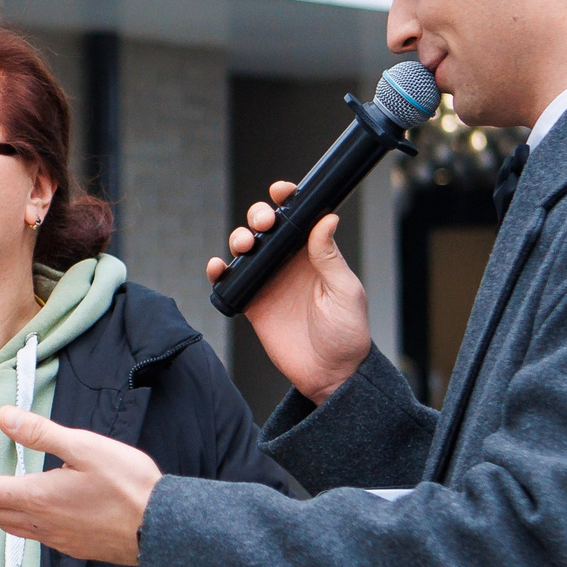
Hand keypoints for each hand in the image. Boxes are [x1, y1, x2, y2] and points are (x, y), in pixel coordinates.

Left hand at [0, 407, 158, 565]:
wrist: (162, 531)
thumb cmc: (129, 487)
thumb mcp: (85, 448)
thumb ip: (42, 433)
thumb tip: (4, 417)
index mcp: (38, 498)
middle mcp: (42, 524)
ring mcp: (59, 540)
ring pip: (12, 528)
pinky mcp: (75, 548)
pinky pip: (34, 538)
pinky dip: (18, 525)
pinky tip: (28, 518)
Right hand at [205, 181, 370, 403]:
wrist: (331, 374)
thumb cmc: (348, 334)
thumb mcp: (345, 291)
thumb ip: (330, 257)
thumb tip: (326, 219)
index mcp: (315, 255)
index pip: (300, 219)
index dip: (288, 200)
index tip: (281, 191)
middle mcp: (290, 264)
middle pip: (266, 228)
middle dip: (258, 216)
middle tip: (262, 223)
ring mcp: (269, 282)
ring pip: (245, 249)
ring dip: (239, 238)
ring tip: (244, 245)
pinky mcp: (252, 304)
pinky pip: (231, 282)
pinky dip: (219, 271)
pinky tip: (218, 267)